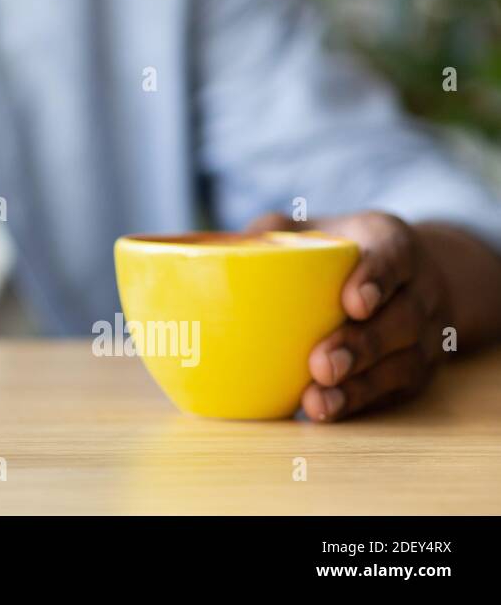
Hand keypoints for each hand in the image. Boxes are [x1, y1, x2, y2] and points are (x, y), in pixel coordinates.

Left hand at [246, 211, 448, 421]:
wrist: (405, 278)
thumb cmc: (339, 249)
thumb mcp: (312, 229)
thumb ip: (271, 235)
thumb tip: (216, 255)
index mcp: (391, 242)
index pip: (392, 257)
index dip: (376, 279)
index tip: (352, 304)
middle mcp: (419, 288)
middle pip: (400, 318)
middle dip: (362, 345)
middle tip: (321, 365)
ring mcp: (424, 333)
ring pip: (403, 361)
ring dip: (360, 385)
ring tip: (317, 400)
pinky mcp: (417, 369)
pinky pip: (395, 390)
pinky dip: (361, 403)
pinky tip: (326, 411)